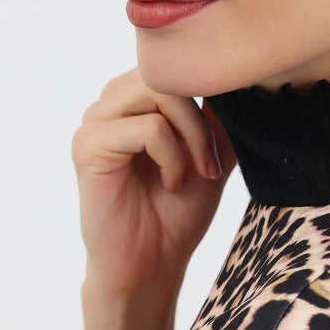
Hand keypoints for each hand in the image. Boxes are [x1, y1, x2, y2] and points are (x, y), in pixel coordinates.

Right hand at [71, 68, 237, 299]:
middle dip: (202, 118)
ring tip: (194, 172)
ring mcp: (95, 120)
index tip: (227, 139)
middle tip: (210, 163)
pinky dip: (172, 157)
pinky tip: (170, 184)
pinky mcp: (88, 146)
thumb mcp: (213, 153)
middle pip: (169, 72)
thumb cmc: (177, 212)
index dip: (213, 93)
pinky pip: (148, 128)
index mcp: (136, 95)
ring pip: (159, 91)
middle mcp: (111, 100)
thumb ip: (221, 114)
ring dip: (191, 134)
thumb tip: (241, 77)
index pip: (179, 64)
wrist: (152, 265)